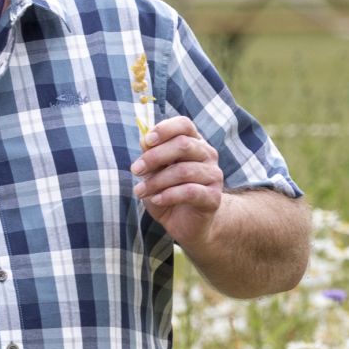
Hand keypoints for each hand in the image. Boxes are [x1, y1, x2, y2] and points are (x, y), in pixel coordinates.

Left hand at [133, 115, 224, 242]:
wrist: (187, 223)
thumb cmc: (168, 192)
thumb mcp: (154, 173)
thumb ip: (150, 155)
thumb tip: (144, 140)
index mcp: (194, 144)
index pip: (184, 125)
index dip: (164, 129)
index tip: (145, 142)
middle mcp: (207, 156)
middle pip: (183, 145)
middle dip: (154, 157)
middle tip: (135, 170)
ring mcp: (213, 176)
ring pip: (183, 170)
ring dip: (156, 181)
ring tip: (140, 191)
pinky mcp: (213, 197)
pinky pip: (190, 191)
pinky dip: (168, 195)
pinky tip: (156, 200)